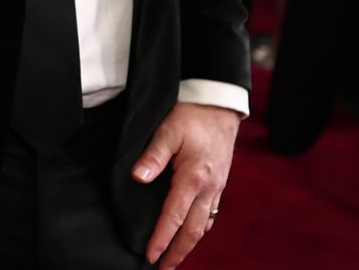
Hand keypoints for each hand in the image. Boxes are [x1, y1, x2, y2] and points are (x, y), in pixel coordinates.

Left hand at [133, 102, 240, 268]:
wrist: (220, 106)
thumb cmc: (192, 115)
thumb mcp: (167, 130)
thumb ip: (152, 156)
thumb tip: (138, 178)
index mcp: (193, 177)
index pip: (174, 216)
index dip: (161, 238)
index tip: (150, 255)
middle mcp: (208, 188)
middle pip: (193, 230)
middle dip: (178, 252)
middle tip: (163, 267)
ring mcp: (216, 187)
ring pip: (203, 224)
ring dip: (189, 243)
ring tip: (175, 257)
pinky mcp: (219, 183)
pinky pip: (210, 213)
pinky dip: (200, 228)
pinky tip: (192, 233)